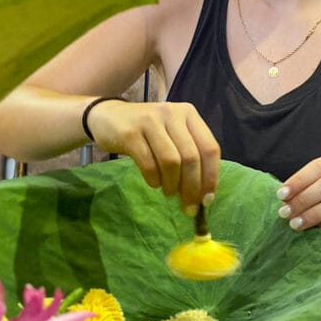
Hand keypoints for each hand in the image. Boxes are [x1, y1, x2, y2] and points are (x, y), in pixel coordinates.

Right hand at [86, 99, 219, 211]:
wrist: (109, 117)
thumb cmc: (147, 131)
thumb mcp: (172, 134)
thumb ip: (189, 155)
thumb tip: (203, 195)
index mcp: (189, 114)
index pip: (210, 148)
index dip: (211, 177)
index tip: (207, 200)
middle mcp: (172, 113)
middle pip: (191, 158)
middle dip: (192, 188)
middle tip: (188, 207)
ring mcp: (150, 121)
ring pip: (171, 162)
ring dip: (172, 185)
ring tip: (168, 192)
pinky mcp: (130, 133)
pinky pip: (148, 164)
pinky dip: (154, 180)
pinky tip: (154, 183)